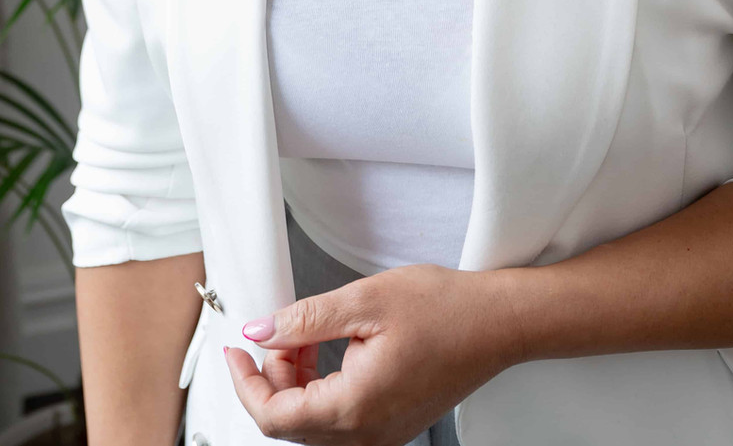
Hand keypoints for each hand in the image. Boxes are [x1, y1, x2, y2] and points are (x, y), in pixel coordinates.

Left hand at [223, 262, 523, 444]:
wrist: (498, 323)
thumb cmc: (445, 309)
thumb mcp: (364, 301)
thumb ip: (304, 320)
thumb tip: (260, 331)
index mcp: (355, 408)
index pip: (273, 418)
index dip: (244, 383)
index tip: (234, 352)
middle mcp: (367, 434)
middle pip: (291, 423)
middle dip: (272, 376)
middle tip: (277, 330)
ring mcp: (381, 433)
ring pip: (314, 421)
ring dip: (296, 381)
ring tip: (304, 334)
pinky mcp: (391, 424)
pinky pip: (339, 418)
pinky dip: (321, 385)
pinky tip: (328, 348)